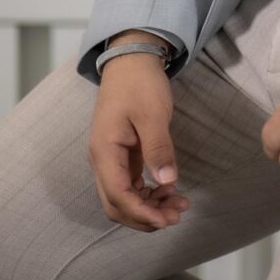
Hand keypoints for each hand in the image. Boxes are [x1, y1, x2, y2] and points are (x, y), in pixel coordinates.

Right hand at [88, 44, 190, 231]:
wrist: (131, 59)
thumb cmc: (140, 83)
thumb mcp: (153, 114)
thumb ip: (158, 148)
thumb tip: (167, 182)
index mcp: (104, 151)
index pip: (118, 196)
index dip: (142, 213)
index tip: (168, 219)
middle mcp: (101, 160)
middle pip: (116, 204)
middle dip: (145, 216)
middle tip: (177, 215)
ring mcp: (109, 158)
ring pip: (123, 197)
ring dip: (148, 206)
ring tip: (178, 204)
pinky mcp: (120, 155)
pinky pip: (130, 185)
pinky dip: (147, 193)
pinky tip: (168, 190)